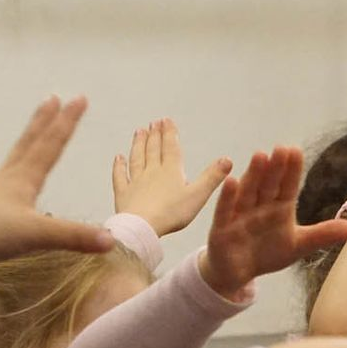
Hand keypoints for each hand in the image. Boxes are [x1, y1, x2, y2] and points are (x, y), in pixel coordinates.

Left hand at [0, 97, 113, 266]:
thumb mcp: (40, 236)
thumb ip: (75, 236)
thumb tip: (110, 240)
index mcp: (22, 182)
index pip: (50, 147)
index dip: (67, 123)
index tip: (79, 98)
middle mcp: (0, 181)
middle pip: (24, 146)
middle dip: (40, 122)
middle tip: (50, 98)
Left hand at [111, 118, 231, 236]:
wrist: (143, 227)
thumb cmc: (171, 214)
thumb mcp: (198, 195)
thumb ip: (212, 177)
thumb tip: (228, 160)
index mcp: (171, 171)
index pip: (170, 147)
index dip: (169, 132)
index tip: (166, 120)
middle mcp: (152, 172)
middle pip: (153, 149)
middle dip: (154, 134)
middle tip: (153, 122)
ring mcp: (135, 182)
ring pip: (137, 158)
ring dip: (138, 144)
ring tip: (139, 132)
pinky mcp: (123, 195)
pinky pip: (120, 176)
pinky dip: (119, 166)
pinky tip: (118, 158)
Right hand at [199, 147, 346, 298]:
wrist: (237, 273)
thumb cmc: (267, 253)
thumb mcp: (297, 246)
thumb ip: (321, 235)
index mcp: (279, 208)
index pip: (288, 187)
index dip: (292, 171)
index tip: (296, 152)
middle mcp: (260, 206)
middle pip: (269, 185)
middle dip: (275, 168)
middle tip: (281, 148)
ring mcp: (240, 215)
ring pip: (249, 192)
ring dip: (253, 175)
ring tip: (260, 156)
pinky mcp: (222, 227)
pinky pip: (225, 211)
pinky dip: (229, 197)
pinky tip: (232, 181)